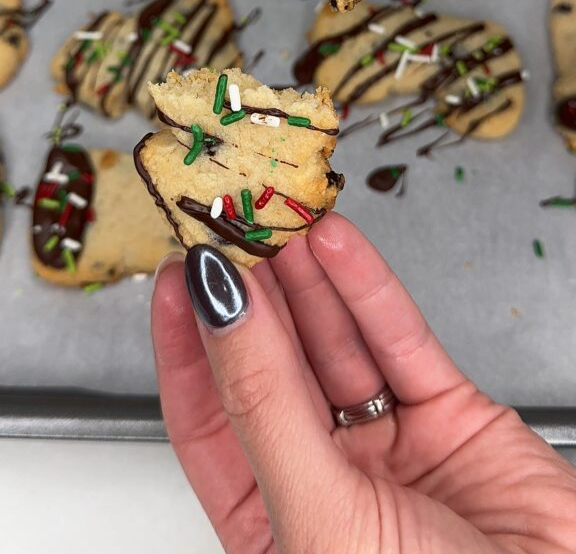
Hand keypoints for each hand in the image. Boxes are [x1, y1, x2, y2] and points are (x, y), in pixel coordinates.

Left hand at [152, 215, 575, 552]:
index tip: (179, 274)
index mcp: (274, 525)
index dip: (190, 345)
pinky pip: (399, 339)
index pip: (211, 420)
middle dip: (252, 295)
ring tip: (278, 219)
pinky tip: (336, 245)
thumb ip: (266, 408)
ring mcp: (389, 447)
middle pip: (274, 369)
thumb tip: (218, 313)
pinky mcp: (451, 416)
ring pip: (335, 343)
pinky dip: (367, 288)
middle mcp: (325, 481)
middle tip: (234, 227)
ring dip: (305, 278)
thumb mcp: (320, 517)